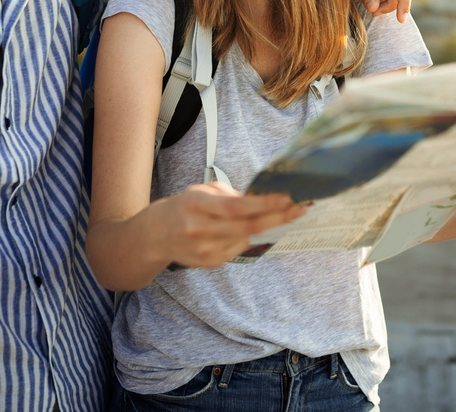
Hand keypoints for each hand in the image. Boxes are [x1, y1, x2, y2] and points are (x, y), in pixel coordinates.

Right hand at [150, 183, 302, 267]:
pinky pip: (238, 248)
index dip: (263, 204)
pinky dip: (248, 237)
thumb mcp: (201, 191)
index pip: (236, 206)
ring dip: (267, 226)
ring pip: (246, 238)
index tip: (286, 198)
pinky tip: (247, 228)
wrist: (156, 236)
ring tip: (283, 213)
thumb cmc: (184, 207)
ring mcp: (204, 250)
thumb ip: (229, 195)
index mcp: (196, 204)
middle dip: (277, 217)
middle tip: (300, 208)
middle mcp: (198, 229)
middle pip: (246, 226)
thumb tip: (261, 198)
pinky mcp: (209, 263)